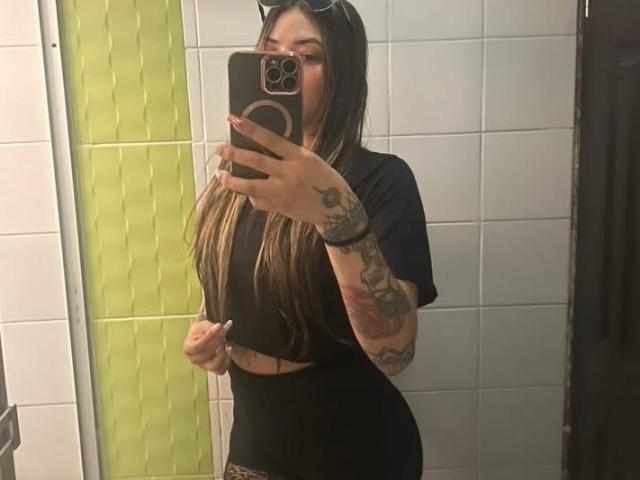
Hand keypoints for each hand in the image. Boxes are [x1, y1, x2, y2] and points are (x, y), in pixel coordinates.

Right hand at [183, 319, 232, 374]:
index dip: (210, 335)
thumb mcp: (201, 322)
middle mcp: (194, 359)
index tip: (219, 325)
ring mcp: (204, 366)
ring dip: (222, 353)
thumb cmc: (201, 330)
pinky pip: (221, 371)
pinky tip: (229, 350)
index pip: (199, 345)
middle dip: (218, 340)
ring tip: (226, 343)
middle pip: (207, 353)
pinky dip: (227, 362)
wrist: (204, 338)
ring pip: (214, 365)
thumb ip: (205, 319)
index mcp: (188, 347)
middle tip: (225, 329)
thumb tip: (208, 312)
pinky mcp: (213, 370)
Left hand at [214, 114, 349, 227]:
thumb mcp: (312, 159)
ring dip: (232, 180)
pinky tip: (246, 191)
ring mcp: (283, 192)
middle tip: (220, 149)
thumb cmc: (325, 179)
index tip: (234, 120)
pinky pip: (258, 201)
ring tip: (220, 174)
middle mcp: (289, 174)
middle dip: (234, 154)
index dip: (250, 129)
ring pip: (250, 185)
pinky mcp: (279, 207)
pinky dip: (250, 195)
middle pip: (255, 161)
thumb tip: (266, 142)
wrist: (336, 209)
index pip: (271, 138)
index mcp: (299, 157)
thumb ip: (291, 152)